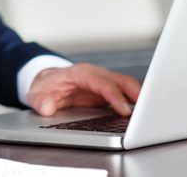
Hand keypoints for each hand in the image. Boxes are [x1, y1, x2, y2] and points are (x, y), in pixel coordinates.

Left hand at [26, 62, 140, 116]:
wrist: (47, 82)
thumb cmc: (46, 86)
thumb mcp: (36, 94)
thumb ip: (41, 101)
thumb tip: (48, 107)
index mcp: (81, 73)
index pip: (102, 83)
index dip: (115, 96)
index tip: (124, 110)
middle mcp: (95, 74)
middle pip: (121, 80)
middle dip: (135, 93)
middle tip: (147, 111)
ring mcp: (103, 81)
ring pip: (126, 86)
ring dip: (139, 97)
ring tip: (150, 113)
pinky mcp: (107, 90)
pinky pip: (124, 93)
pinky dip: (134, 101)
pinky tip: (141, 113)